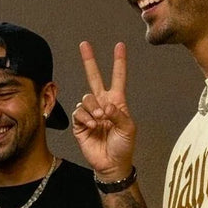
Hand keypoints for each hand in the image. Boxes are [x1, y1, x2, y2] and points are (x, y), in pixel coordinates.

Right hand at [73, 41, 136, 181]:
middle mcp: (102, 104)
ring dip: (93, 109)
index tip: (119, 46)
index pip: (118, 78)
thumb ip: (118, 114)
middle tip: (84, 44)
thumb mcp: (129, 128)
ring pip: (86, 98)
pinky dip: (85, 118)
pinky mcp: (79, 122)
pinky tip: (91, 125)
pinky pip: (78, 112)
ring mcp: (90, 112)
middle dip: (89, 61)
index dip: (119, 62)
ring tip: (99, 121)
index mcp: (117, 102)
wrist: (111, 163)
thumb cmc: (124, 146)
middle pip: (94, 78)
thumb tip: (104, 105)